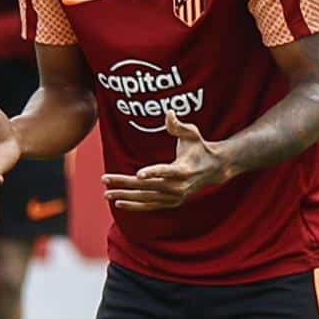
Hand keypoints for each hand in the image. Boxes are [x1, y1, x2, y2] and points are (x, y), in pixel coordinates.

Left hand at [102, 112, 230, 211]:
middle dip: (125, 184)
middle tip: (105, 180)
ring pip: (146, 198)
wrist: (213, 169)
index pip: (166, 172)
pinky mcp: (172, 203)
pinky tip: (118, 203)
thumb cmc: (199, 147)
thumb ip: (179, 125)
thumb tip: (169, 112)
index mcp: (184, 169)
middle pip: (148, 186)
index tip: (138, 174)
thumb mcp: (192, 134)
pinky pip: (150, 206)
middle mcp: (179, 187)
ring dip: (125, 197)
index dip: (152, 173)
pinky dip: (135, 206)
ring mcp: (175, 197)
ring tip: (107, 194)